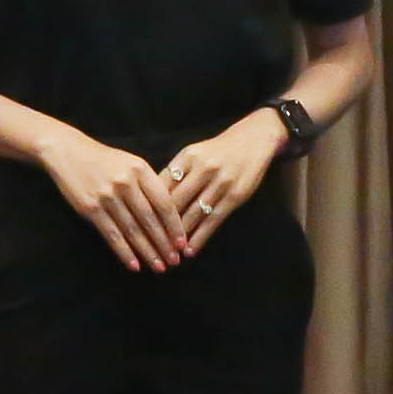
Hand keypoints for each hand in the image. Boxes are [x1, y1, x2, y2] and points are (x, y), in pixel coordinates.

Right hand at [38, 135, 194, 273]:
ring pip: (133, 230)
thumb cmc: (104, 160)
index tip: (182, 243)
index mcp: (140, 169)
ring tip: (159, 267)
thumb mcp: (130, 163)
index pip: (164, 202)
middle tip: (175, 261)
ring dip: (148, 252)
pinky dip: (124, 252)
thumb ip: (148, 184)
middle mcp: (125, 182)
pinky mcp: (90, 208)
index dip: (175, 226)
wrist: (67, 151)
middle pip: (150, 220)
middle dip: (164, 244)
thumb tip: (169, 215)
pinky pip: (112, 235)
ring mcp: (107, 196)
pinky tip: (134, 265)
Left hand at [152, 112, 286, 239]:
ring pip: (194, 214)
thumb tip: (151, 198)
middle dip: (162, 225)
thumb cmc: (217, 150)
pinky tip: (191, 250)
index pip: (163, 184)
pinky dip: (200, 237)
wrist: (253, 140)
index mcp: (188, 156)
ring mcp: (220, 182)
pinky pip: (214, 221)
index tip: (140, 225)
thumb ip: (175, 173)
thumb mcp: (193, 153)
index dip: (149, 206)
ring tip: (169, 253)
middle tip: (150, 245)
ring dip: (180, 236)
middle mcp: (203, 168)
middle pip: (176, 202)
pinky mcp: (235, 196)